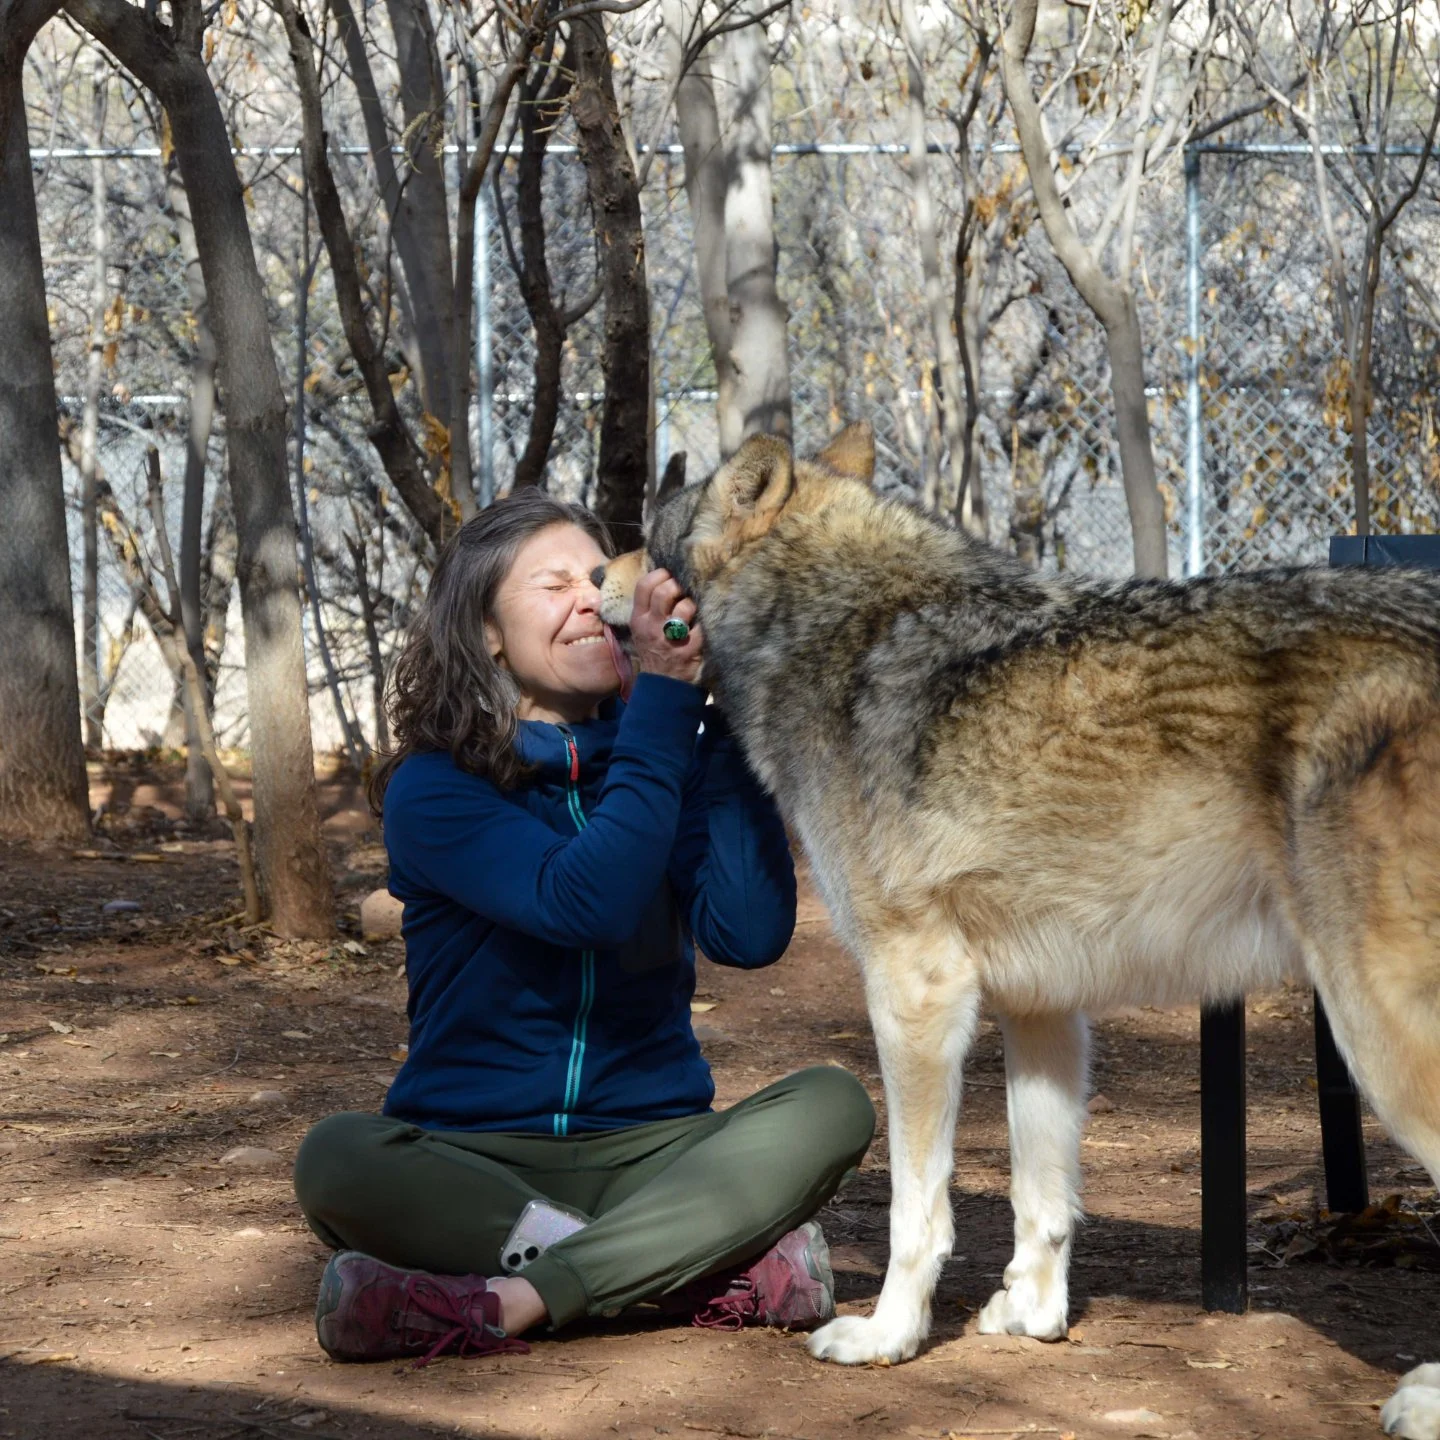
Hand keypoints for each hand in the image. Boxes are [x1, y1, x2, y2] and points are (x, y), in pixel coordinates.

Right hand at [631, 568, 702, 685]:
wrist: (662, 686)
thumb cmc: (654, 651)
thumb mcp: (641, 629)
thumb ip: (648, 607)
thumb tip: (665, 578)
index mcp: (638, 619)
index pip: (644, 585)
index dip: (659, 574)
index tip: (669, 574)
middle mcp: (651, 627)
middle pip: (664, 592)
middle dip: (678, 585)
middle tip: (684, 589)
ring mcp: (670, 639)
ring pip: (684, 607)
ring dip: (693, 604)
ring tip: (694, 609)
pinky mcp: (689, 649)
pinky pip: (701, 626)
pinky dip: (705, 621)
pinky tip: (704, 622)